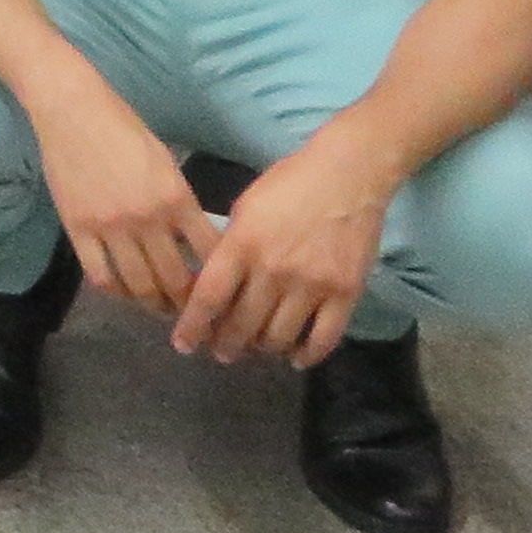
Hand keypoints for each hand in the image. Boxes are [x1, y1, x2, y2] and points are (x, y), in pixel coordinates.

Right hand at [34, 80, 209, 319]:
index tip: (219, 294)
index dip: (218, 282)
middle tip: (190, 313)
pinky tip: (123, 291)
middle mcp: (147, 218)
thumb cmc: (125, 130)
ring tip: (158, 306)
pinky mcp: (78, 229)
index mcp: (177, 198)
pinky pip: (100, 276)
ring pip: (139, 286)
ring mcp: (110, 226)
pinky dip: (116, 292)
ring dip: (153, 304)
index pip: (209, 256)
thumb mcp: (166, 164)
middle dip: (187, 305)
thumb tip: (196, 245)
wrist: (73, 110)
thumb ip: (181, 205)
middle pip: (175, 280)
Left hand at [167, 135, 397, 367]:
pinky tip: (295, 357)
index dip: (193, 326)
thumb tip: (214, 286)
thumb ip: (230, 247)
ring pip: (279, 337)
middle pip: (242, 324)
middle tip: (222, 351)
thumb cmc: (289, 185)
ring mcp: (311, 284)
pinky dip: (306, 355)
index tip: (183, 344)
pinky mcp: (345, 294)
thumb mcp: (245, 208)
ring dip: (263, 350)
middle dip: (226, 344)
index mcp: (242, 244)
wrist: (348, 175)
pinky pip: (323, 339)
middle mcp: (273, 269)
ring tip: (256, 349)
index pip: (209, 296)